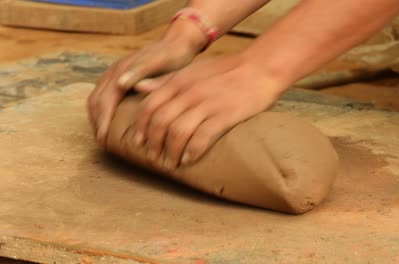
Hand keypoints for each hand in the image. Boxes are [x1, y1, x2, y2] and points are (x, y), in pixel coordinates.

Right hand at [88, 20, 205, 145]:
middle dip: (96, 122)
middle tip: (102, 142)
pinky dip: (103, 110)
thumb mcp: (159, 62)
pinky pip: (104, 95)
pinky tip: (111, 122)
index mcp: (120, 71)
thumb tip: (119, 84)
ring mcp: (115, 74)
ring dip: (97, 117)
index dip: (102, 120)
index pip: (104, 100)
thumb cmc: (171, 55)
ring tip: (103, 136)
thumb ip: (139, 71)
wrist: (177, 42)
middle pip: (95, 101)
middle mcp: (113, 72)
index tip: (103, 138)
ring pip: (97, 98)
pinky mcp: (120, 76)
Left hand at [132, 53, 289, 168]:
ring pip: (178, 133)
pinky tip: (189, 160)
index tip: (139, 143)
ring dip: (171, 152)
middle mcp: (189, 92)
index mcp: (179, 81)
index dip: (141, 128)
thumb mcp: (192, 69)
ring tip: (171, 163)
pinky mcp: (225, 115)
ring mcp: (207, 104)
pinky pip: (202, 138)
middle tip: (154, 158)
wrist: (260, 68)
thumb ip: (165, 80)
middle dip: (153, 144)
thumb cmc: (226, 70)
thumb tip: (138, 88)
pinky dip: (192, 152)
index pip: (149, 106)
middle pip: (160, 122)